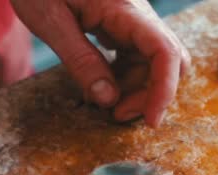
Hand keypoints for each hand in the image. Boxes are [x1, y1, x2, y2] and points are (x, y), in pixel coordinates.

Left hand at [11, 0, 190, 126]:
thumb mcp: (49, 20)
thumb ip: (80, 60)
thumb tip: (108, 100)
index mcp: (125, 8)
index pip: (164, 51)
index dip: (164, 89)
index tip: (151, 120)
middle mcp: (139, 14)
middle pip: (168, 61)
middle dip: (151, 94)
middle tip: (117, 114)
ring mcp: (134, 21)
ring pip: (154, 64)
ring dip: (135, 89)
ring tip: (100, 100)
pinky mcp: (125, 26)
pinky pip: (137, 58)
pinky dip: (125, 78)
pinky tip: (101, 84)